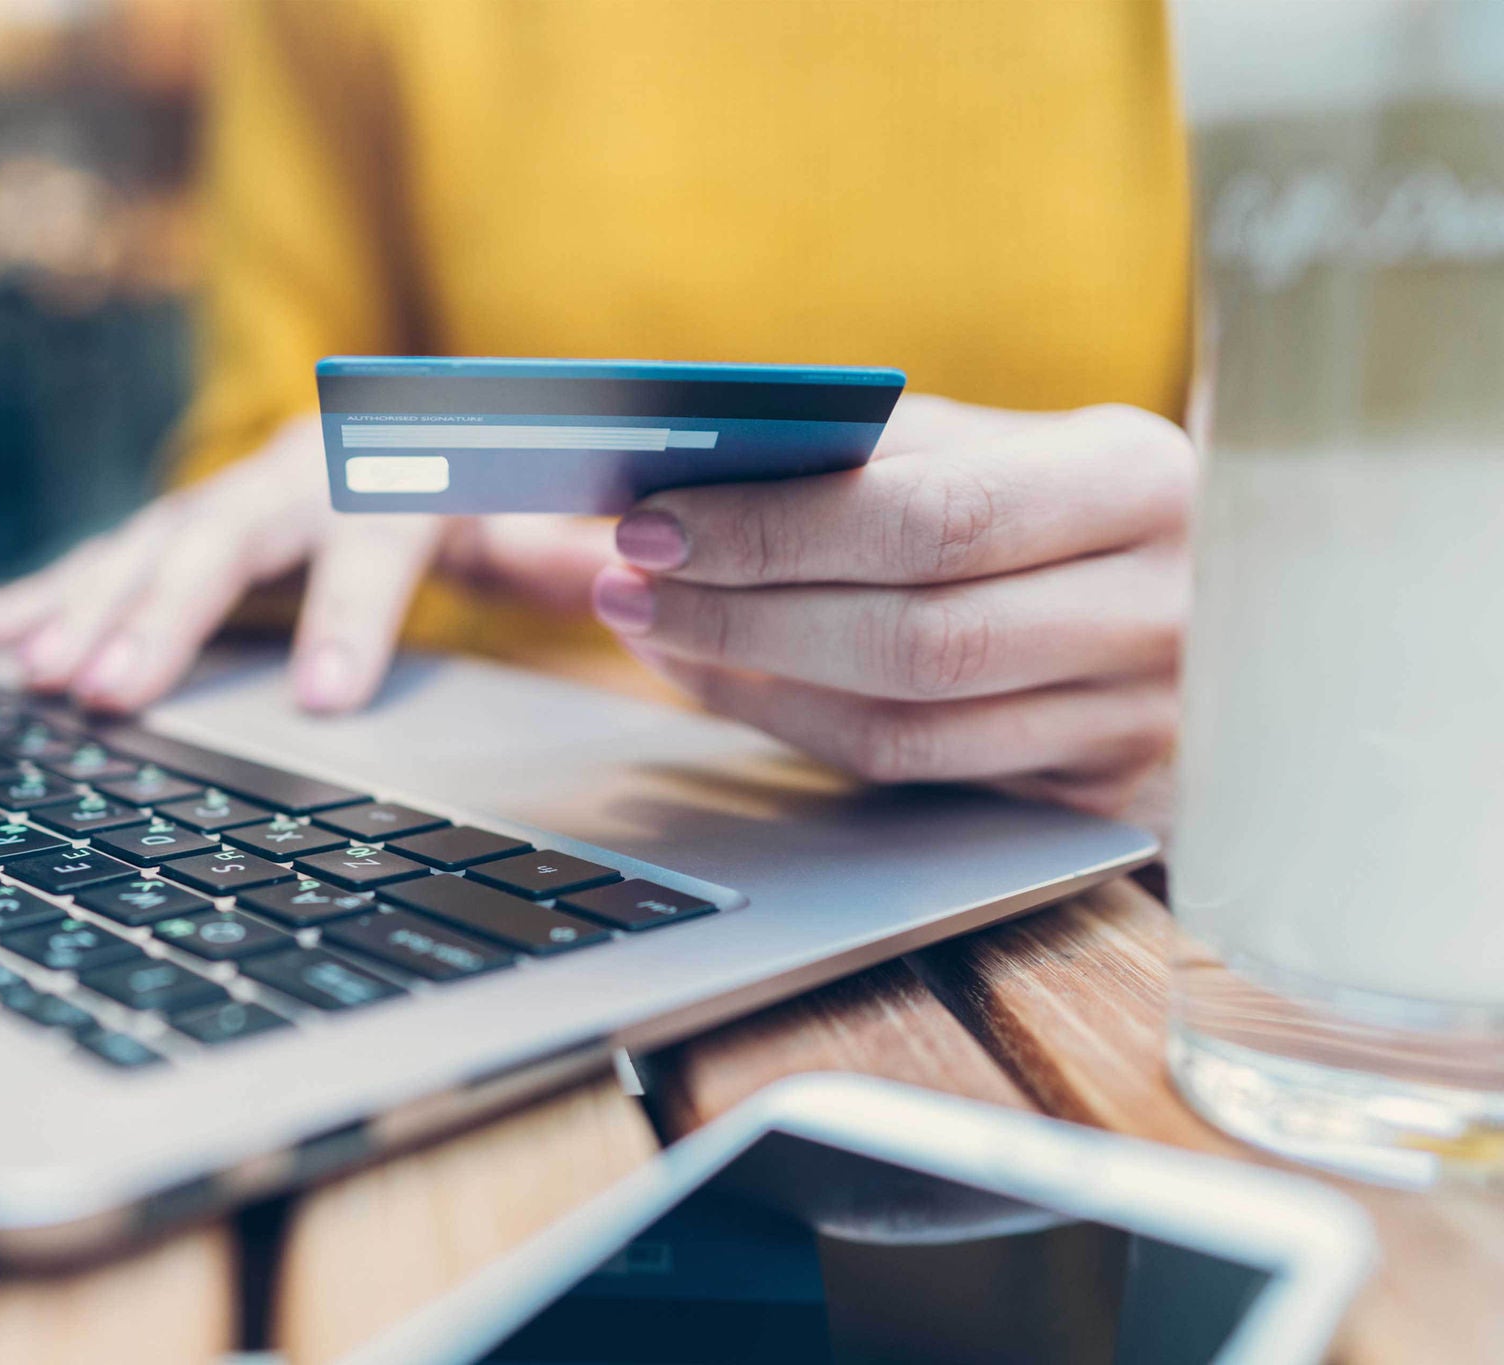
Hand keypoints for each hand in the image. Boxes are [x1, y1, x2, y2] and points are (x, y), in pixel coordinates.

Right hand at [0, 416, 615, 712]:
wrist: (440, 421)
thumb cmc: (496, 483)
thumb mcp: (552, 514)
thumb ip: (579, 548)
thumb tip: (634, 568)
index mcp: (405, 464)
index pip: (377, 535)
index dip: (352, 613)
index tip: (326, 698)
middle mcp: (308, 464)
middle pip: (228, 534)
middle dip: (166, 615)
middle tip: (109, 694)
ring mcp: (241, 489)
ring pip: (152, 541)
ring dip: (85, 606)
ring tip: (29, 671)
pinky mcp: (196, 516)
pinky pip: (117, 550)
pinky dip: (54, 588)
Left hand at [591, 396, 1192, 816]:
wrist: (1189, 578)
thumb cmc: (1041, 490)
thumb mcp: (979, 441)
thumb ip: (841, 450)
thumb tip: (663, 459)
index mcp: (1139, 483)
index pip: (937, 520)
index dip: (780, 531)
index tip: (655, 521)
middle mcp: (1162, 612)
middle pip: (916, 641)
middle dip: (740, 616)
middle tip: (623, 583)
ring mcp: (1137, 722)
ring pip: (904, 731)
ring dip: (748, 682)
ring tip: (649, 627)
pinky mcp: (1092, 799)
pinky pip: (911, 777)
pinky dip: (795, 728)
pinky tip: (725, 679)